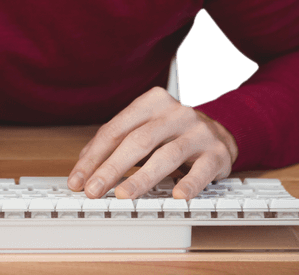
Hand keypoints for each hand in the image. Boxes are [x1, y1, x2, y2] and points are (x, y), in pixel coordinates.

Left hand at [68, 87, 238, 199]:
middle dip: (111, 168)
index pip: (115, 130)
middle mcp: (175, 113)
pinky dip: (189, 184)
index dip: (94, 157)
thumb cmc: (173, 132)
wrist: (220, 131)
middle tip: (93, 190)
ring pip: (166, 155)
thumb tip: (83, 164)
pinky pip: (202, 170)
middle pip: (137, 141)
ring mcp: (198, 131)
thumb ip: (116, 141)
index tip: (78, 180)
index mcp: (152, 102)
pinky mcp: (217, 152)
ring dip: (142, 178)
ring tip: (123, 195)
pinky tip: (177, 197)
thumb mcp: (144, 127)